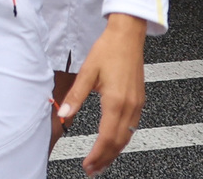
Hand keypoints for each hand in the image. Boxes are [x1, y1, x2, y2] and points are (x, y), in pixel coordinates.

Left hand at [58, 14, 145, 175]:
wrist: (127, 36)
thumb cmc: (107, 50)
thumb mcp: (87, 72)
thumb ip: (75, 96)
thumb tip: (63, 113)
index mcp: (116, 101)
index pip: (107, 137)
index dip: (97, 153)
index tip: (86, 164)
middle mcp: (130, 106)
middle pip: (118, 141)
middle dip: (105, 158)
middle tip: (92, 170)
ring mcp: (137, 104)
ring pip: (127, 136)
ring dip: (114, 151)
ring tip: (101, 161)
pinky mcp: (139, 100)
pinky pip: (132, 126)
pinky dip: (122, 139)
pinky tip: (113, 142)